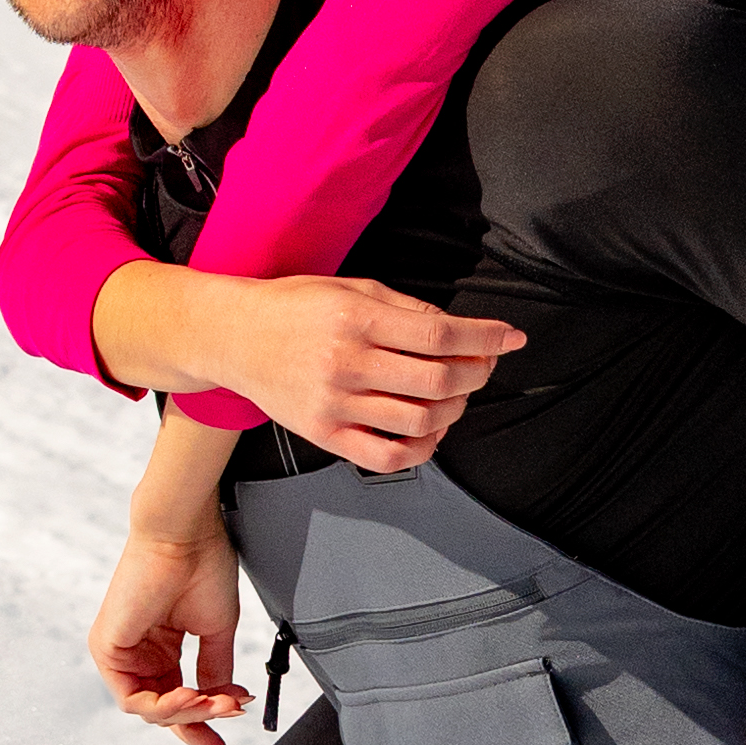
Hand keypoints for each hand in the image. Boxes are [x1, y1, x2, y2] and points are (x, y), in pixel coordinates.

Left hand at [89, 517, 246, 744]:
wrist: (186, 532)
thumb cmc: (201, 564)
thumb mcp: (215, 632)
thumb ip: (214, 671)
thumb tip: (223, 701)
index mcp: (158, 647)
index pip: (176, 700)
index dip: (202, 727)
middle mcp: (136, 653)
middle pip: (162, 712)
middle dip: (200, 723)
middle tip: (229, 721)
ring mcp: (119, 652)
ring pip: (149, 711)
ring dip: (189, 713)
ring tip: (219, 703)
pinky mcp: (108, 648)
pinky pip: (133, 698)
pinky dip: (166, 705)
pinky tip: (193, 695)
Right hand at [97, 259, 524, 473]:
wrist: (232, 336)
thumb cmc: (294, 305)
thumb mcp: (352, 286)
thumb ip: (407, 307)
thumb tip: (460, 332)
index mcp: (356, 318)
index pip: (440, 335)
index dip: (486, 338)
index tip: (513, 338)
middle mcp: (346, 363)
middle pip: (439, 382)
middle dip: (477, 374)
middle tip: (484, 364)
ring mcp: (334, 405)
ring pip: (421, 421)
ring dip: (455, 409)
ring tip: (455, 394)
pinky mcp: (324, 435)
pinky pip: (387, 458)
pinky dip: (421, 450)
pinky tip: (430, 430)